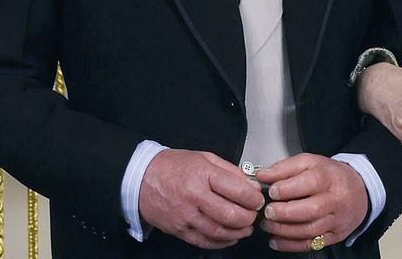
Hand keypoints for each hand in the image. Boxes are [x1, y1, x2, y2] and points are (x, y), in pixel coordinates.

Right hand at [138, 149, 263, 249]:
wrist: (142, 179)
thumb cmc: (174, 166)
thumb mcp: (205, 158)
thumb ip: (230, 172)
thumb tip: (251, 186)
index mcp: (203, 174)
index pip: (237, 191)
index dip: (254, 198)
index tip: (258, 199)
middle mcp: (194, 196)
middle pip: (230, 215)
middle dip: (248, 217)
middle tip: (254, 215)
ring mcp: (185, 216)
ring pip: (219, 231)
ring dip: (238, 232)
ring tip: (245, 227)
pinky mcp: (179, 230)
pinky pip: (204, 241)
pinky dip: (221, 242)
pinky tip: (230, 237)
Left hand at [256, 153, 367, 252]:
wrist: (359, 191)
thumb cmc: (331, 176)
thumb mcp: (310, 163)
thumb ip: (285, 168)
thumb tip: (264, 175)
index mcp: (330, 177)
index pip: (311, 182)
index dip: (288, 188)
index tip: (272, 191)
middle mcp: (336, 200)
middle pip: (312, 209)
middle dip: (285, 212)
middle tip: (268, 211)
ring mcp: (337, 220)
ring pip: (310, 230)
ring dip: (285, 230)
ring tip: (268, 225)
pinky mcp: (335, 236)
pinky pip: (312, 244)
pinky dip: (291, 245)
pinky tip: (276, 240)